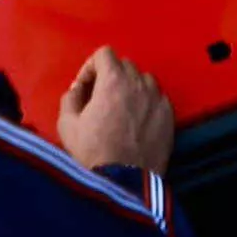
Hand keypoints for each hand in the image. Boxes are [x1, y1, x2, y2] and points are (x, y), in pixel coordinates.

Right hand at [54, 45, 177, 174]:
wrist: (124, 183)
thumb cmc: (93, 153)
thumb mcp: (67, 125)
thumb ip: (70, 98)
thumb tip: (78, 90)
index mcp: (113, 80)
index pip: (104, 53)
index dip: (91, 67)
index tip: (85, 88)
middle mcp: (139, 83)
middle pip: (125, 65)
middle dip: (110, 77)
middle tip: (100, 99)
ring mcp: (157, 98)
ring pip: (144, 80)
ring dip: (131, 88)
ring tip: (121, 109)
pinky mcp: (169, 115)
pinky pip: (158, 98)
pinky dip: (147, 103)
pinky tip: (137, 122)